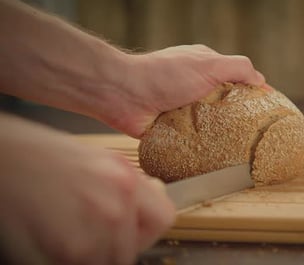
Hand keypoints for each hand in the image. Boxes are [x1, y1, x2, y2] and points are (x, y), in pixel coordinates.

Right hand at [0, 113, 174, 264]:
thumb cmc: (34, 154)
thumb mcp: (92, 158)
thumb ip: (124, 183)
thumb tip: (148, 196)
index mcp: (124, 176)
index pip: (164, 217)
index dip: (147, 227)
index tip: (135, 228)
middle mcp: (117, 202)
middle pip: (135, 246)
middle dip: (116, 245)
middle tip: (91, 232)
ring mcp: (96, 227)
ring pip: (109, 261)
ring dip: (92, 254)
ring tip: (67, 230)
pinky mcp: (69, 249)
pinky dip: (69, 258)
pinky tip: (53, 236)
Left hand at [104, 44, 267, 137]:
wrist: (122, 94)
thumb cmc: (164, 74)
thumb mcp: (209, 64)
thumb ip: (239, 68)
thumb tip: (262, 81)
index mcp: (206, 68)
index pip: (238, 80)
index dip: (254, 95)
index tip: (268, 111)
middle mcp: (195, 88)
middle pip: (225, 105)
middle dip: (238, 119)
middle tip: (255, 137)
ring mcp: (183, 108)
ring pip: (210, 125)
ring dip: (220, 135)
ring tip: (238, 152)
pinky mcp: (171, 128)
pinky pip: (192, 139)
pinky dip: (201, 147)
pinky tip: (213, 157)